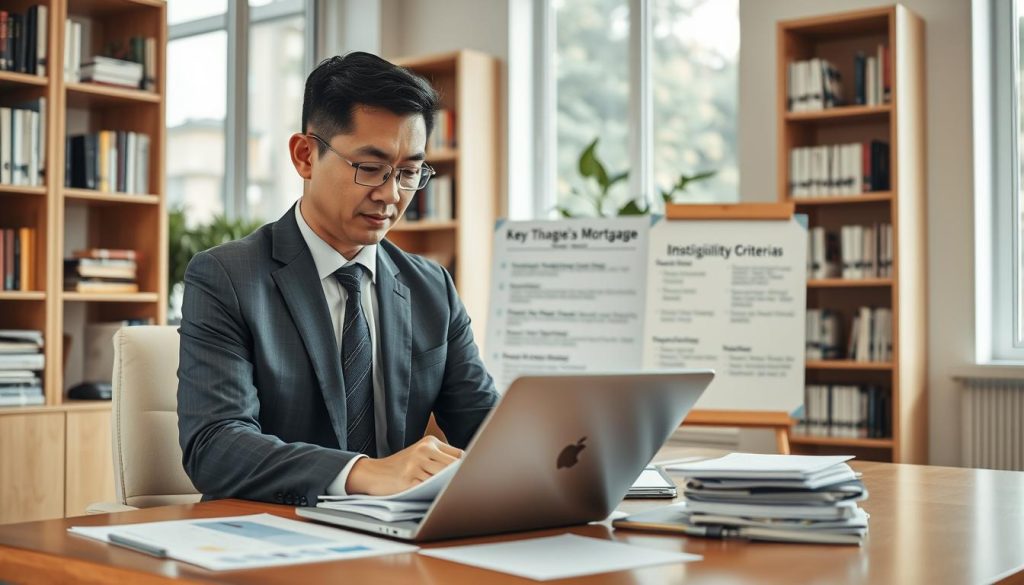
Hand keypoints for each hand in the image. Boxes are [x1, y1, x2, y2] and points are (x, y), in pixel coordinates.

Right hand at [345, 436, 462, 495]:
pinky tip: (441, 498)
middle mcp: (423, 450)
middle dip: (462, 477)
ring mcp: (416, 465)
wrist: (372, 473)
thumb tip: (466, 470)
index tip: (475, 477)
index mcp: (430, 442)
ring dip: (451, 487)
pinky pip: (430, 488)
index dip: (468, 467)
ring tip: (459, 495)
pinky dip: (437, 494)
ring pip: (444, 477)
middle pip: (454, 466)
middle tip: (473, 489)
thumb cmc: (401, 467)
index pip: (459, 455)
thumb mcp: (420, 455)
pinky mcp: (409, 480)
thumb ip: (440, 458)